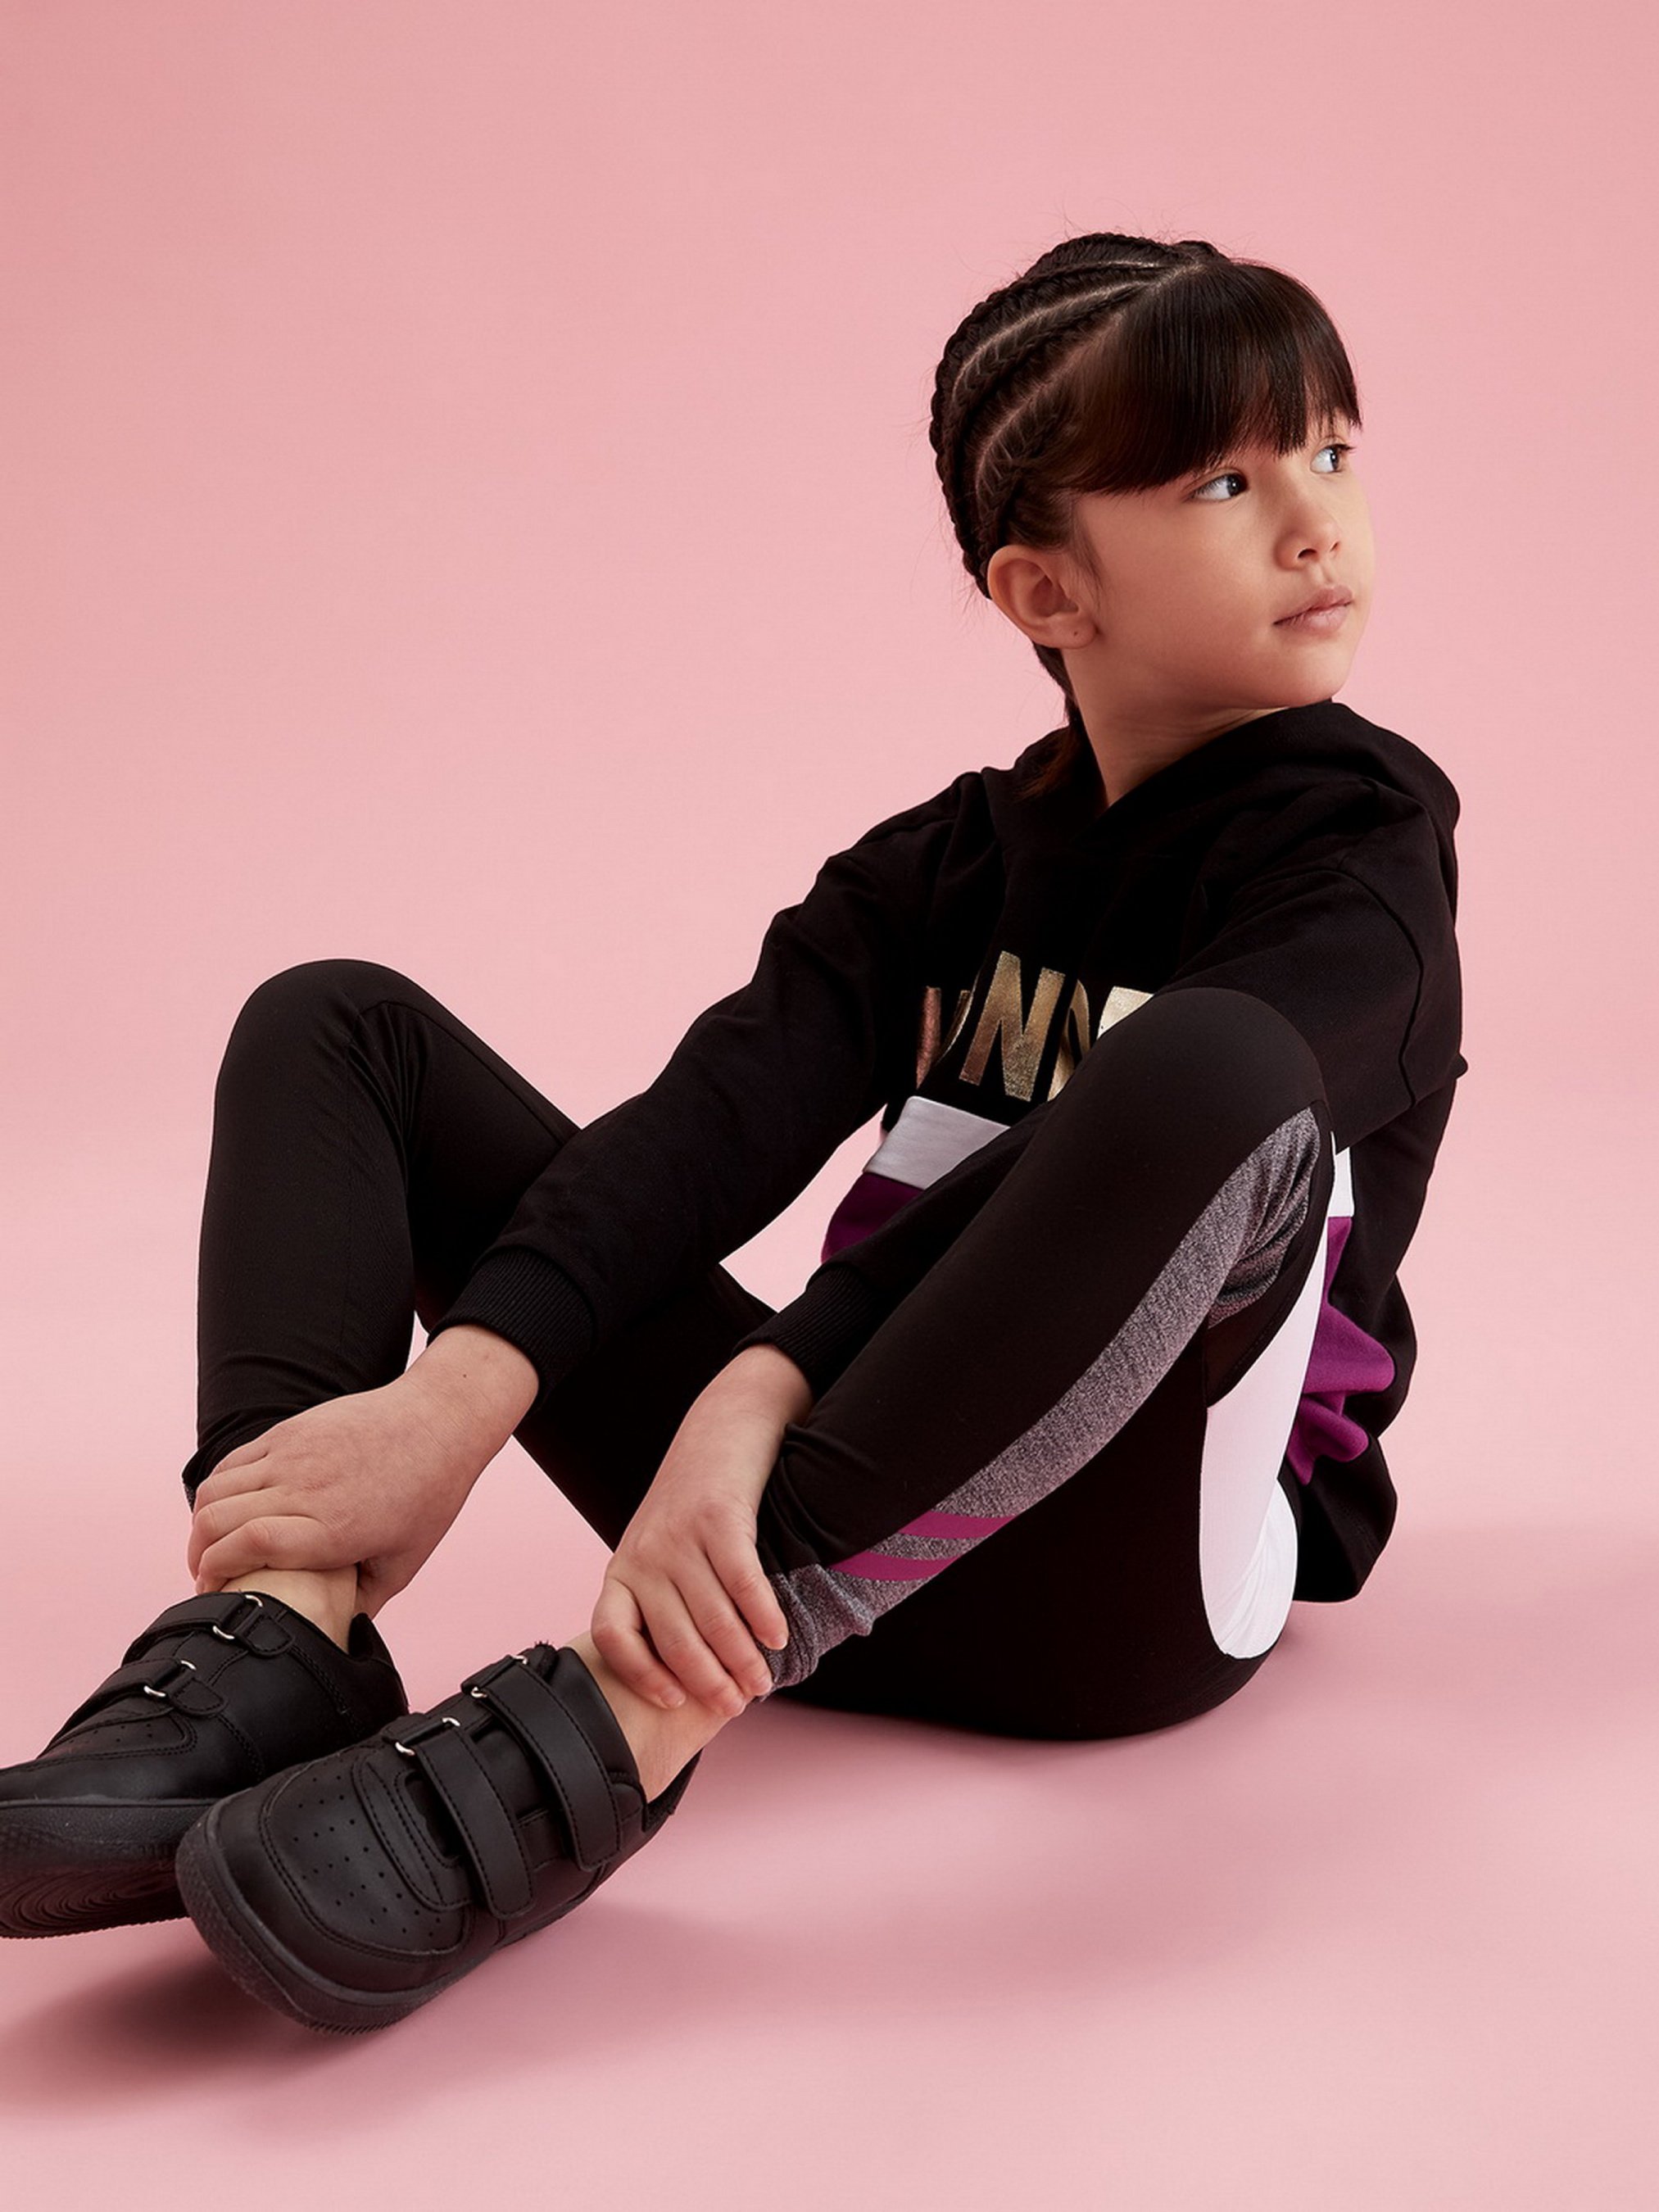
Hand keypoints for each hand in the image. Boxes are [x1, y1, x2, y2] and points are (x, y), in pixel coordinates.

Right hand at [186, 1368, 494, 1615]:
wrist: (441, 1419)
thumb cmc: (430, 1493)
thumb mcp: (404, 1562)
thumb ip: (363, 1602)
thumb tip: (333, 1633)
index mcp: (334, 1527)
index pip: (247, 1546)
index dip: (215, 1573)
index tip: (214, 1594)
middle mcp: (306, 1488)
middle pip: (217, 1520)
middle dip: (197, 1557)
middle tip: (205, 1578)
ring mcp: (293, 1454)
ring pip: (215, 1489)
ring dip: (201, 1524)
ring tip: (210, 1547)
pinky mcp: (289, 1431)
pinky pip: (232, 1462)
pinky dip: (216, 1490)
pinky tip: (226, 1511)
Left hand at [590, 1346, 809, 1716]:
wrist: (722, 1430)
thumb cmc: (694, 1504)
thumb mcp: (658, 1550)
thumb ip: (663, 1601)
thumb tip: (688, 1673)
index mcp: (623, 1570)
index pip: (613, 1636)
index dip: (641, 1675)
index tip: (674, 1699)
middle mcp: (645, 1556)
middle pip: (674, 1639)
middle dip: (709, 1682)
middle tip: (738, 1705)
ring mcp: (680, 1537)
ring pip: (713, 1619)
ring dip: (742, 1660)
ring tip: (762, 1683)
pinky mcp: (719, 1518)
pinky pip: (742, 1583)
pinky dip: (762, 1617)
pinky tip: (778, 1638)